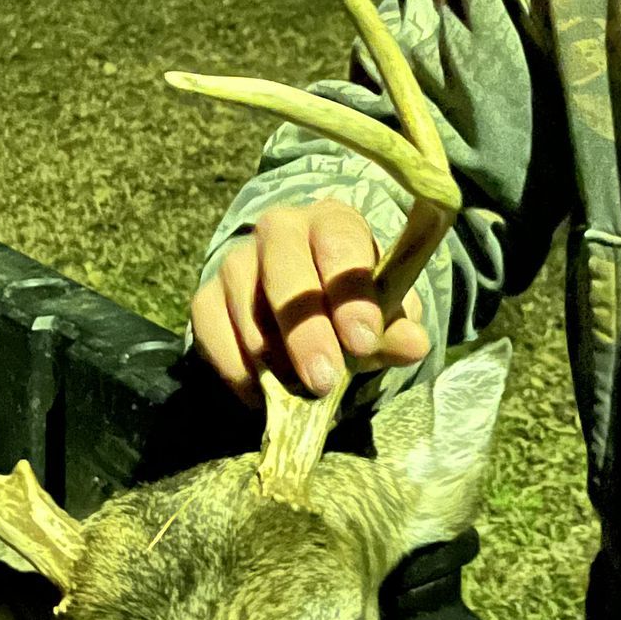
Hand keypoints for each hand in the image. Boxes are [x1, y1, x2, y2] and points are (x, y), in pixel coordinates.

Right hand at [189, 199, 429, 410]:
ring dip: (273, 357)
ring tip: (300, 393)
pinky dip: (237, 370)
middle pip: (284, 270)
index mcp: (332, 222)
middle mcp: (279, 229)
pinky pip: (212, 332)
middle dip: (305, 330)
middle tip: (324, 379)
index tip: (362, 341)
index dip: (351, 293)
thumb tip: (414, 345)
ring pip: (245, 306)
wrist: (305, 309)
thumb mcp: (382, 316)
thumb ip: (395, 330)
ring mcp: (237, 261)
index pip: (339, 243)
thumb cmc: (351, 305)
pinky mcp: (206, 297)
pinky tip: (263, 396)